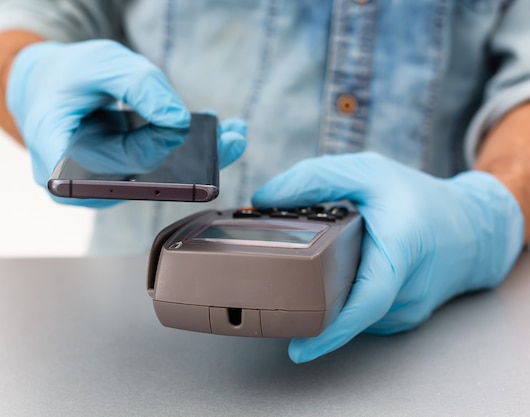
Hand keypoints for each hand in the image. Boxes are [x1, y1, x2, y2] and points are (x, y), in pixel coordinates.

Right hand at [7, 40, 245, 205]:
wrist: (47, 89)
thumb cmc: (65, 76)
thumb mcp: (99, 64)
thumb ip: (137, 84)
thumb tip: (178, 121)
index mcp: (55, 158)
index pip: (113, 163)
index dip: (151, 146)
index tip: (183, 123)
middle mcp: (77, 185)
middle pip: (141, 178)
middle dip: (188, 155)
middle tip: (230, 136)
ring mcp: (100, 187)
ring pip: (155, 181)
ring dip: (195, 158)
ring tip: (231, 136)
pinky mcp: (119, 182)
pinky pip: (156, 174)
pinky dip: (182, 154)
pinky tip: (214, 137)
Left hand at [252, 152, 523, 362]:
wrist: (470, 227)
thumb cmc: (417, 197)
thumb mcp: (366, 172)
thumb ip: (315, 180)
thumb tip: (264, 197)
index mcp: (400, 248)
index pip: (367, 300)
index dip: (334, 328)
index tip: (302, 348)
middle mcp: (406, 288)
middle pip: (348, 310)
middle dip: (310, 305)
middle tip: (278, 292)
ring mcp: (406, 309)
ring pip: (351, 313)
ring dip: (325, 299)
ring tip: (308, 274)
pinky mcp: (402, 317)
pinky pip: (362, 314)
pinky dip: (343, 299)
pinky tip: (335, 278)